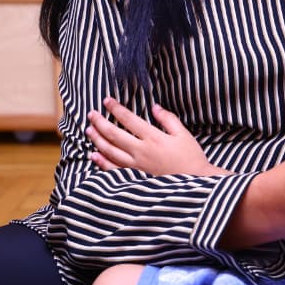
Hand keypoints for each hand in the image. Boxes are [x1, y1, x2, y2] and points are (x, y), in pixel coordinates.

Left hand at [87, 97, 227, 176]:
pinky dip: (101, 162)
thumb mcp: (183, 135)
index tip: (106, 101)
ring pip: (110, 151)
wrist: (195, 184)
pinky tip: (93, 155)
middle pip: (114, 134)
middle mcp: (141, 151)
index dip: (116, 109)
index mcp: (153, 137)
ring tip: (89, 130)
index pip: (129, 119)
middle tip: (91, 114)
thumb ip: (168, 119)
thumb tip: (154, 107)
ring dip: (97, 139)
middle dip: (100, 123)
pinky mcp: (134, 178)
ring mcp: (136, 166)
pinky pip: (113, 169)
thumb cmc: (191, 158)